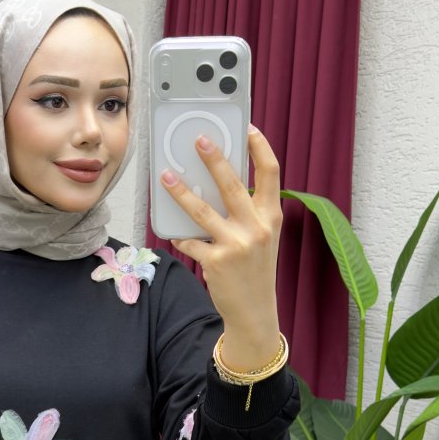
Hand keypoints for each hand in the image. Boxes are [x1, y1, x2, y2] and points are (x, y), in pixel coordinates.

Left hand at [161, 122, 283, 357]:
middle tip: (198, 139)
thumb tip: (218, 182)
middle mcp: (257, 228)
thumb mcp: (263, 236)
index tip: (247, 128)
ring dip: (181, 191)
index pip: (270, 173)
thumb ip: (248, 211)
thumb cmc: (255, 268)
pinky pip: (190, 241)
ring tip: (166, 175)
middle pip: (233, 184)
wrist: (255, 311)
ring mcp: (236, 245)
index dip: (260, 148)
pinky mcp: (216, 262)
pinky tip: (173, 232)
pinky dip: (180, 236)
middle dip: (214, 158)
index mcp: (272, 216)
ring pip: (202, 210)